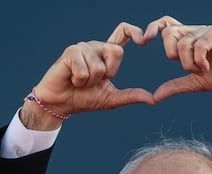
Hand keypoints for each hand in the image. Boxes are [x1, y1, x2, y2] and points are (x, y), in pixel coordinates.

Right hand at [22, 21, 154, 128]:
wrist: (60, 104)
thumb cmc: (83, 99)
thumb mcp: (110, 99)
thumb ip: (130, 96)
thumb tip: (151, 99)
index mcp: (106, 54)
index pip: (123, 33)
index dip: (134, 32)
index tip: (144, 39)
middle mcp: (96, 47)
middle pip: (116, 52)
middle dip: (107, 74)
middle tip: (93, 81)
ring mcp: (83, 47)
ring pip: (99, 66)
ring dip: (90, 82)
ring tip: (79, 81)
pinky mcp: (71, 52)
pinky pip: (84, 69)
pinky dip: (79, 81)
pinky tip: (71, 79)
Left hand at [144, 17, 211, 100]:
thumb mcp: (195, 83)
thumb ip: (175, 87)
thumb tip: (154, 96)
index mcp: (189, 39)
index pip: (166, 24)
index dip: (152, 28)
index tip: (143, 41)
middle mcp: (196, 31)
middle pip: (168, 32)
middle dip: (172, 54)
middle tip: (188, 68)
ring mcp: (207, 30)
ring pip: (183, 42)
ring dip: (189, 63)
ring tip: (202, 71)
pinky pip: (199, 44)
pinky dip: (199, 61)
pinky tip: (207, 68)